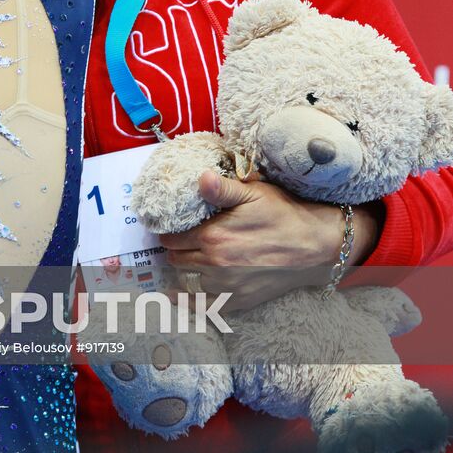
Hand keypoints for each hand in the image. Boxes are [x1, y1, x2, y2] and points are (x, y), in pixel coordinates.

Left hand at [159, 170, 381, 310]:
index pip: (172, 238)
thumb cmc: (283, 213)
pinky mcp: (240, 301)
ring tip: (183, 261)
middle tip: (177, 241)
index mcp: (213, 236)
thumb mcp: (253, 193)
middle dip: (174, 250)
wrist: (315, 245)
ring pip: (187, 283)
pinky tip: (183, 296)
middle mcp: (215, 265)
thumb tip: (200, 178)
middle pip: (176, 260)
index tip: (170, 226)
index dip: (168, 231)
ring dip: (183, 272)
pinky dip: (192, 301)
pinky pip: (206, 307)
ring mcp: (227, 287)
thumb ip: (222, 188)